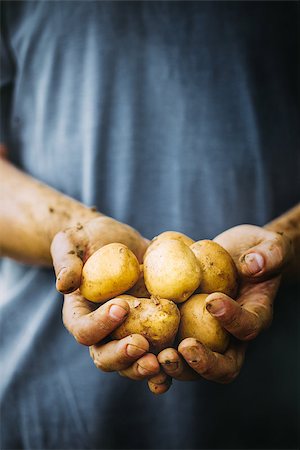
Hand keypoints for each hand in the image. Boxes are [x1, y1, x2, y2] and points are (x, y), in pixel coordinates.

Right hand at [51, 215, 159, 382]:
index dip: (100, 325)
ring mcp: (128, 333)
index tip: (122, 306)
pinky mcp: (151, 328)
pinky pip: (158, 350)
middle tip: (141, 344)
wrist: (116, 241)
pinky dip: (168, 361)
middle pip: (106, 357)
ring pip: (132, 362)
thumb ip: (66, 261)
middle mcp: (103, 332)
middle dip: (123, 356)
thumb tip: (64, 285)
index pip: (84, 331)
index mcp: (80, 315)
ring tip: (162, 362)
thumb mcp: (71, 243)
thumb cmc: (88, 240)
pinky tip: (181, 358)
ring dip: (145, 368)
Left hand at [150, 224, 292, 391]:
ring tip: (156, 356)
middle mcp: (232, 337)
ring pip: (194, 369)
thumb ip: (269, 254)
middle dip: (202, 362)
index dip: (233, 319)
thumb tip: (253, 264)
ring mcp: (206, 339)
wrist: (233, 256)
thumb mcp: (269, 246)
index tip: (212, 300)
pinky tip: (137, 352)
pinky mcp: (182, 332)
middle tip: (183, 348)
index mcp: (255, 317)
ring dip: (176, 367)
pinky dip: (155, 360)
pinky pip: (170, 352)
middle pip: (224, 366)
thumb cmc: (253, 250)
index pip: (249, 327)